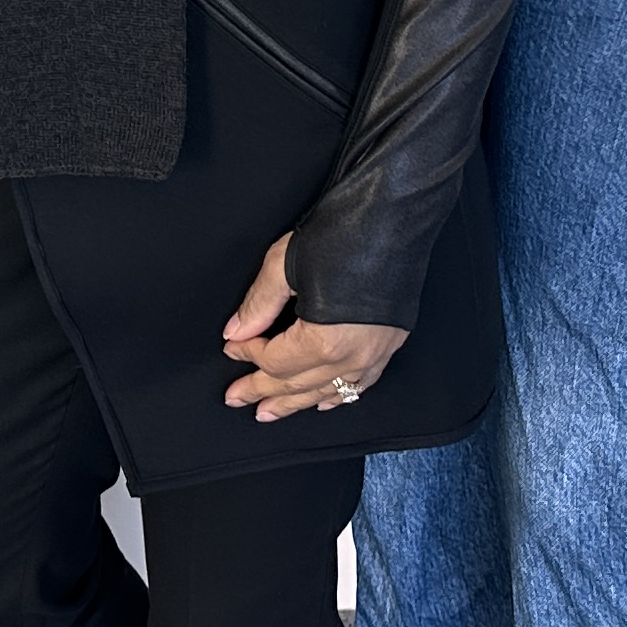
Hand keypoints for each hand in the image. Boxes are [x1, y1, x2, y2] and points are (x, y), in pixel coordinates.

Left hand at [220, 235, 407, 423]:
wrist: (395, 215)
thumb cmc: (343, 233)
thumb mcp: (284, 265)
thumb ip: (258, 305)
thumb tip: (236, 332)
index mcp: (325, 340)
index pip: (275, 360)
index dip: (249, 355)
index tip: (231, 348)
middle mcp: (353, 356)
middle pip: (297, 383)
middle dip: (263, 390)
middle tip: (236, 397)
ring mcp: (375, 354)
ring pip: (327, 390)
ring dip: (295, 403)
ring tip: (269, 411)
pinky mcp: (390, 344)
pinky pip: (360, 384)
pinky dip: (337, 395)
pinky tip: (322, 401)